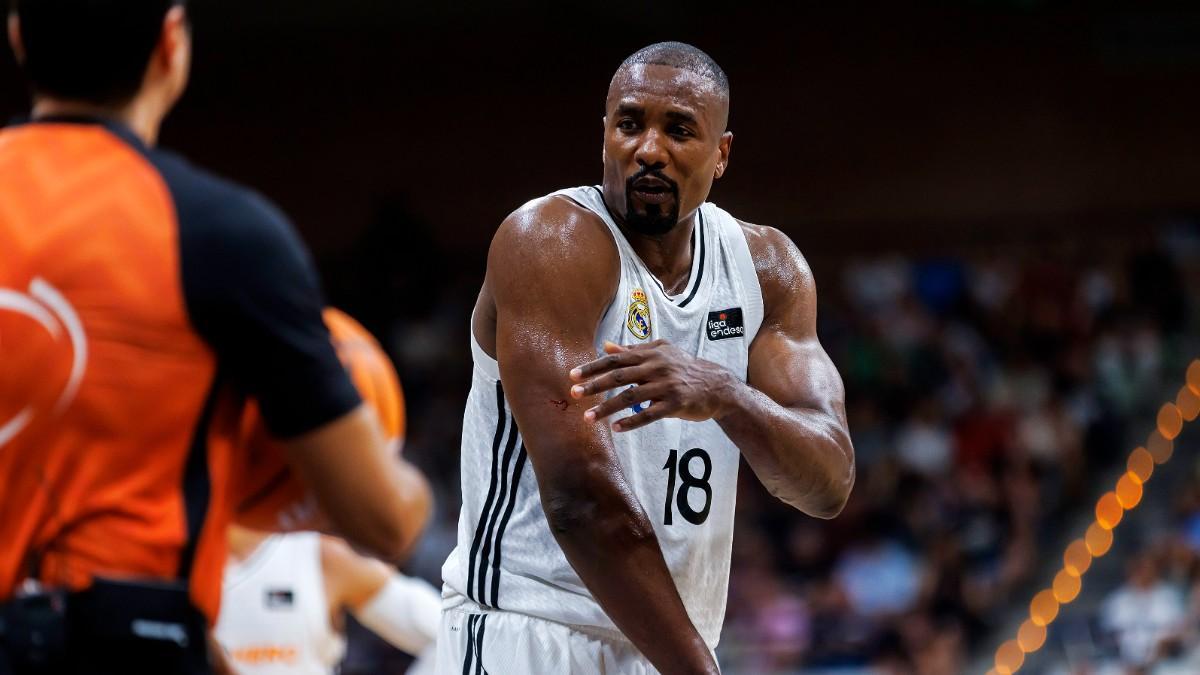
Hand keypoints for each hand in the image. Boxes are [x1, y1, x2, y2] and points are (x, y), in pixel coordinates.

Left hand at [569, 340, 735, 431]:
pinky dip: (632, 422)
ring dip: (607, 408)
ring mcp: (666, 386)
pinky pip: (650, 414)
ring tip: (589, 418)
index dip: (593, 367)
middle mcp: (656, 368)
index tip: (573, 375)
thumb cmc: (684, 367)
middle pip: (619, 377)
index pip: (615, 360)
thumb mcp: (661, 352)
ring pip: (631, 397)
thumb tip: (606, 346)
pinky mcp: (676, 404)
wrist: (716, 385)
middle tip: (574, 394)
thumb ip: (633, 350)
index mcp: (650, 354)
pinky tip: (617, 428)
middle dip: (594, 386)